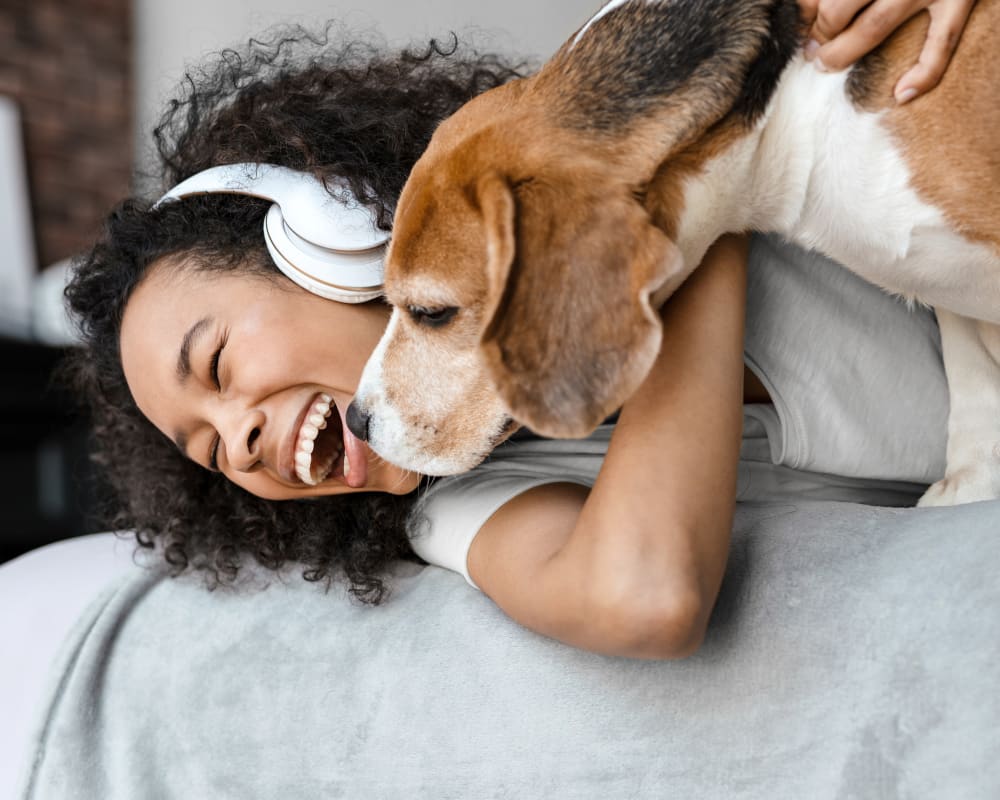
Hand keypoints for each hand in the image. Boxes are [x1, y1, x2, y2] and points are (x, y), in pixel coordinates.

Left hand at [798, 0, 975, 102]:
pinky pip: (942, 43)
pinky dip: (924, 73)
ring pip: (875, 27)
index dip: (806, 14)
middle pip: (838, 10)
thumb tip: (805, 8)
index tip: (803, 26)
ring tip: (827, 65)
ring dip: (844, 52)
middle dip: (820, 35)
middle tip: (813, 51)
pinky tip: (901, 94)